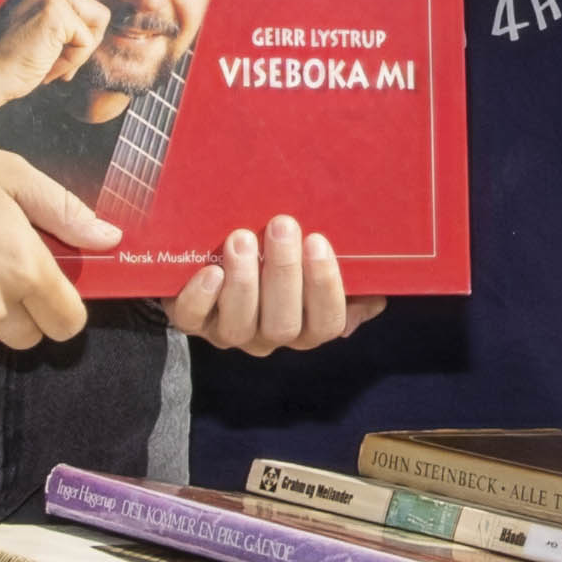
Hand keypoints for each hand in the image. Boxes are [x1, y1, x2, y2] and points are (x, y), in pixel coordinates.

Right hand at [0, 0, 158, 113]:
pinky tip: (49, 64)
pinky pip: (88, 39)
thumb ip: (76, 10)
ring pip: (98, 17)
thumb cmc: (19, 59)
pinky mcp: (54, 8)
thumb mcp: (51, 26)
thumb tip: (116, 6)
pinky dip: (73, 60)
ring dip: (81, 50)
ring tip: (51, 59)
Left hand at [169, 216, 389, 356]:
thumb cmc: (283, 257)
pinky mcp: (192, 320)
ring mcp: (229, 332)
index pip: (326, 323)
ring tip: (242, 239)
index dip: (325, 287)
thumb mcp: (320, 265)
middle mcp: (270, 336)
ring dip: (243, 282)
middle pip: (283, 325)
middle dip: (283, 274)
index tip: (318, 241)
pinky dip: (201, 298)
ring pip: (240, 327)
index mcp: (307, 325)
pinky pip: (193, 320)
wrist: (218, 255)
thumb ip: (353, 281)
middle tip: (282, 225)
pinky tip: (210, 270)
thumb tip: (369, 298)